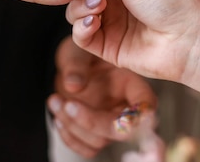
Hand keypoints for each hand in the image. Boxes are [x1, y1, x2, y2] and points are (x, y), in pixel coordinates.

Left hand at [48, 37, 155, 158]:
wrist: (70, 66)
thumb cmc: (81, 53)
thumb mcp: (78, 51)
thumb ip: (76, 65)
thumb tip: (73, 85)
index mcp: (133, 85)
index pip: (145, 107)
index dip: (137, 118)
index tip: (115, 114)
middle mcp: (126, 108)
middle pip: (122, 131)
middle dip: (92, 122)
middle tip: (67, 104)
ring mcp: (111, 124)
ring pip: (100, 141)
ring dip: (72, 126)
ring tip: (54, 101)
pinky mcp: (96, 134)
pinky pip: (88, 149)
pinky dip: (69, 137)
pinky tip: (57, 116)